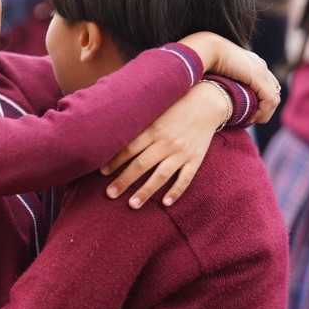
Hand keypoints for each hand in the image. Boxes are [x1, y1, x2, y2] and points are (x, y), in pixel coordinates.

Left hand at [100, 81, 221, 207]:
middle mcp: (166, 142)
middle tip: (110, 194)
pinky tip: (166, 203)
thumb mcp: (155, 111)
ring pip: (161, 175)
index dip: (114, 161)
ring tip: (132, 204)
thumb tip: (114, 134)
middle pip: (141, 165)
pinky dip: (176, 191)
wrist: (207, 103)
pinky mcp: (195, 159)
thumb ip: (139, 125)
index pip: (129, 148)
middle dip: (124, 180)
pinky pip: (185, 178)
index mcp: (153, 129)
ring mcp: (181, 152)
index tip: (102, 172)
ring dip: (146, 191)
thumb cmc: (175, 107)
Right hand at [180, 31, 279, 123]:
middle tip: (250, 119)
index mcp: (253, 62)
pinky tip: (251, 117)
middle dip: (264, 109)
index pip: (266, 84)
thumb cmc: (205, 59)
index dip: (260, 101)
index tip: (246, 113)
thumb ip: (225, 79)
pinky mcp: (259, 78)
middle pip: (273, 92)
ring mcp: (261, 71)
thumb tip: (216, 91)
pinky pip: (269, 100)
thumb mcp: (219, 71)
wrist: (206, 49)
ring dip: (264, 113)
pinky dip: (263, 112)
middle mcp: (261, 66)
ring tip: (250, 120)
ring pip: (274, 99)